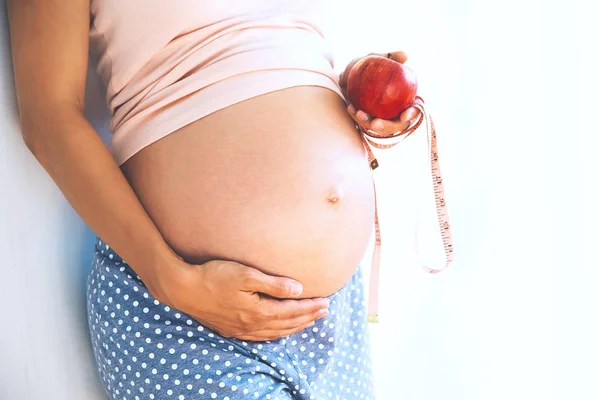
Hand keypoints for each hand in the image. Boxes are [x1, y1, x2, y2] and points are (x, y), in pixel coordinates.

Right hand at [145, 254, 329, 340]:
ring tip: (308, 320)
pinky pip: (262, 336)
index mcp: (258, 311)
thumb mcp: (246, 274)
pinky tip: (279, 330)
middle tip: (324, 311)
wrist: (184, 289)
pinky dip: (277, 333)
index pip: (292, 311)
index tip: (325, 302)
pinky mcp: (232, 330)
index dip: (310, 307)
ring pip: (276, 332)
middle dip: (308, 318)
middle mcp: (252, 325)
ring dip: (295, 327)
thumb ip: (273, 283)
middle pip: (287, 324)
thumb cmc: (214, 276)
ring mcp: (242, 330)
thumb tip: (298, 288)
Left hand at [339, 51, 420, 135]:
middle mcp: (396, 112)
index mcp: (407, 98)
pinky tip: (351, 108)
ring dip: (369, 124)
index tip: (403, 116)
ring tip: (360, 114)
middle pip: (397, 125)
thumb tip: (404, 56)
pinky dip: (358, 117)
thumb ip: (390, 56)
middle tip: (375, 123)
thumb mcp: (376, 58)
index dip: (412, 114)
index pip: (415, 108)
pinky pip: (364, 123)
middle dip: (388, 127)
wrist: (348, 75)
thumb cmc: (367, 66)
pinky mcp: (368, 121)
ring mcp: (382, 119)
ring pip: (380, 128)